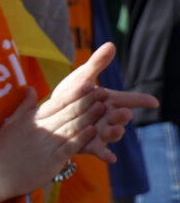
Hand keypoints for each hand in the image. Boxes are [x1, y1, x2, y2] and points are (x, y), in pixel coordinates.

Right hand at [0, 88, 95, 199]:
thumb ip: (24, 106)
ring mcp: (47, 144)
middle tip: (104, 92)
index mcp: (33, 118)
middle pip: (68, 112)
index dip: (75, 93)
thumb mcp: (11, 123)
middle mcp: (41, 128)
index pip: (58, 102)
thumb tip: (32, 88)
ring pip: (72, 127)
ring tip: (103, 107)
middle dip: (87, 101)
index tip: (89, 84)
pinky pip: (69, 146)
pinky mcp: (51, 160)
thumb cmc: (4, 148)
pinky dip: (82, 138)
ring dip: (88, 116)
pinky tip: (93, 131)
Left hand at [43, 42, 156, 163]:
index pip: (128, 99)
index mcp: (108, 100)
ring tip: (117, 130)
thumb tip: (111, 44)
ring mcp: (99, 131)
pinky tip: (110, 158)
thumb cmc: (70, 94)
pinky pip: (99, 150)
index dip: (141, 101)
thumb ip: (97, 63)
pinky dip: (105, 154)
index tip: (153, 102)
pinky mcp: (88, 144)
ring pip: (111, 133)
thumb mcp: (82, 77)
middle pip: (119, 117)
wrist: (49, 114)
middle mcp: (107, 117)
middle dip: (122, 116)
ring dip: (115, 133)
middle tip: (124, 113)